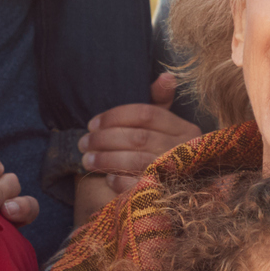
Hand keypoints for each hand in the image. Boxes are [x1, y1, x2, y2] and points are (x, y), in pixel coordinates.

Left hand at [80, 74, 202, 192]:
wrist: (185, 194)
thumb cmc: (169, 153)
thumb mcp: (168, 127)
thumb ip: (162, 103)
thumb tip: (166, 76)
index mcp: (186, 129)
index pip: (146, 114)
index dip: (115, 117)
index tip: (92, 124)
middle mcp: (185, 150)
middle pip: (139, 137)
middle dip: (105, 139)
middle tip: (84, 143)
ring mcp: (178, 173)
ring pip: (137, 160)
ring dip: (107, 159)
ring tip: (87, 160)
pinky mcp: (168, 195)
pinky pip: (140, 186)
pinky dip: (121, 181)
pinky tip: (107, 179)